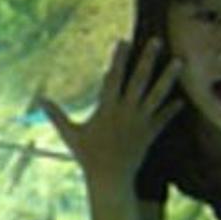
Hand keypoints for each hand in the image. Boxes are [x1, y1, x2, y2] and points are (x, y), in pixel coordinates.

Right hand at [36, 37, 184, 178]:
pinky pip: (164, 118)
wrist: (109, 179)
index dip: (119, 58)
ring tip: (179, 62)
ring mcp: (141, 122)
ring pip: (157, 95)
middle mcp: (126, 111)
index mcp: (107, 108)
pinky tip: (182, 98)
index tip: (124, 41)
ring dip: (169, 77)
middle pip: (139, 80)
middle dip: (148, 59)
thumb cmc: (87, 156)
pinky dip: (173, 108)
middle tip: (157, 41)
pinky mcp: (150, 134)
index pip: (114, 77)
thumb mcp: (70, 134)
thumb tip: (38, 99)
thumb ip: (56, 115)